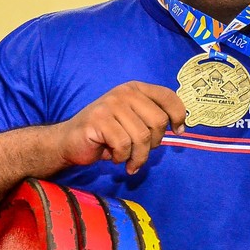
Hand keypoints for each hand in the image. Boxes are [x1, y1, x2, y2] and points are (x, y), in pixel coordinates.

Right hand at [54, 81, 186, 173]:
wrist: (70, 141)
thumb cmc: (106, 134)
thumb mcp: (133, 121)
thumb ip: (152, 119)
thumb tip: (180, 128)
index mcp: (135, 89)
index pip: (168, 96)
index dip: (179, 114)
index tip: (178, 131)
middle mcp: (124, 92)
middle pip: (158, 121)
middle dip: (154, 144)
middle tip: (141, 152)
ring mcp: (111, 105)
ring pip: (142, 137)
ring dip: (138, 156)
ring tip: (129, 161)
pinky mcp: (99, 120)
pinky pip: (123, 145)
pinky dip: (122, 158)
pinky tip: (114, 157)